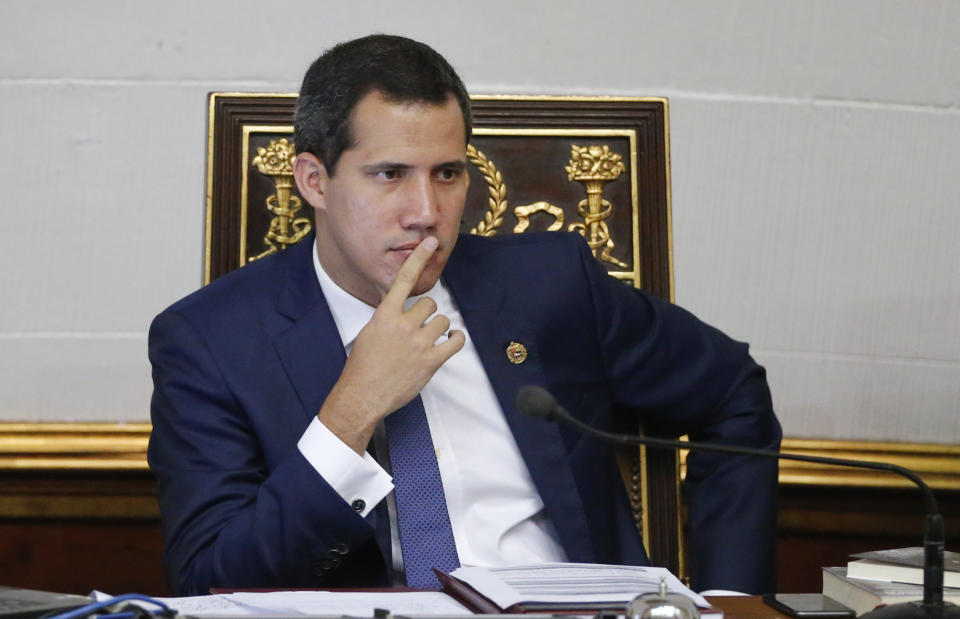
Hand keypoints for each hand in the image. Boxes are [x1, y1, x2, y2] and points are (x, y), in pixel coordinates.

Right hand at [318, 236, 465, 452]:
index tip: (431, 241)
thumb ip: (387, 316)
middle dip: (426, 314)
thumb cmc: (362, 365)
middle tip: (418, 328)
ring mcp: (419, 344)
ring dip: (439, 329)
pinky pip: (455, 342)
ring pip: (443, 322)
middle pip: (430, 304)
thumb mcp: (370, 332)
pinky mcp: (432, 362)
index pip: (404, 279)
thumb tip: (398, 303)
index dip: (419, 257)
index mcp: (385, 315)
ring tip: (428, 340)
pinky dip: (456, 340)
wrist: (362, 395)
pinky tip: (452, 341)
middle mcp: (404, 325)